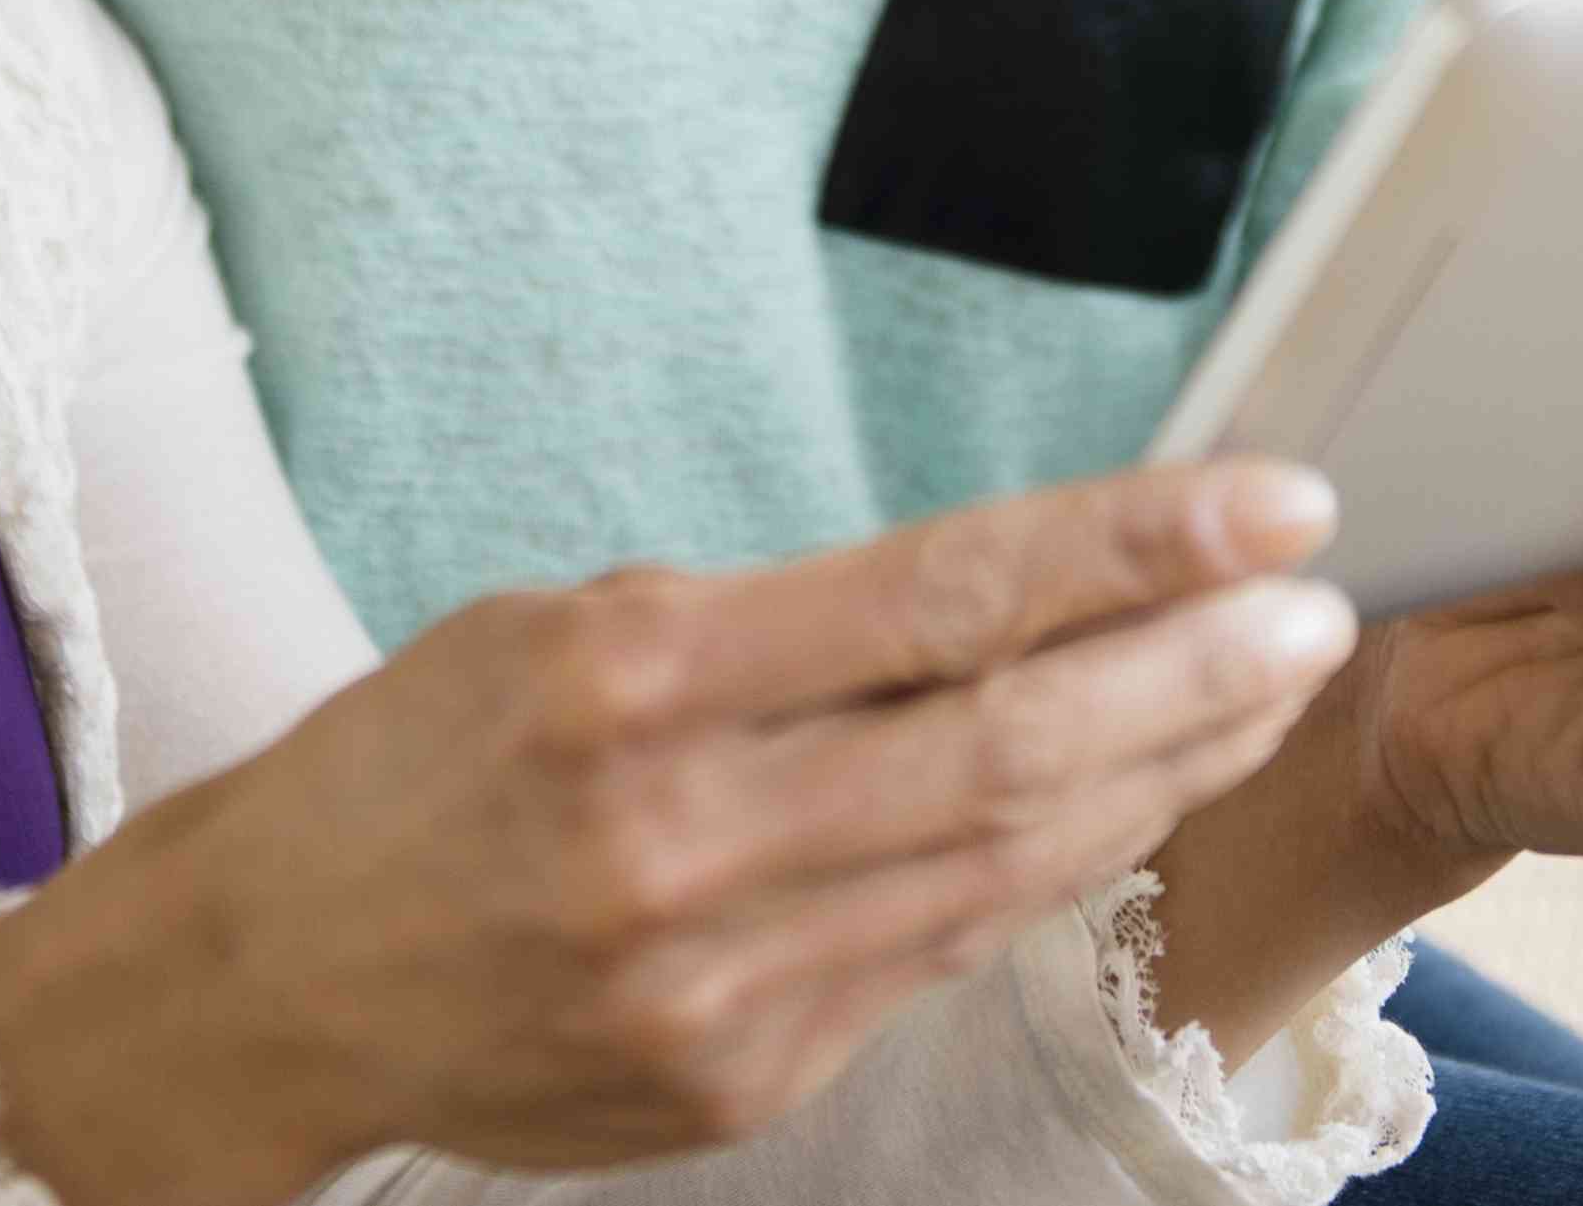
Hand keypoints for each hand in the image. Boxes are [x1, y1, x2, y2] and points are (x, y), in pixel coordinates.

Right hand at [0, 460, 1359, 1201]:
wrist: (263, 986)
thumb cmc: (419, 766)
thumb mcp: (561, 625)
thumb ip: (772, 629)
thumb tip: (1004, 595)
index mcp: (630, 675)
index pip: (942, 594)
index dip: (1132, 545)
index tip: (1272, 500)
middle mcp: (679, 832)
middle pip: (1008, 743)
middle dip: (1196, 666)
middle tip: (1319, 605)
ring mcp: (715, 980)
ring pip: (1001, 864)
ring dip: (1160, 773)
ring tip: (1261, 690)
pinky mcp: (737, 1082)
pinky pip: (935, 956)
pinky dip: (1046, 871)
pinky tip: (1128, 802)